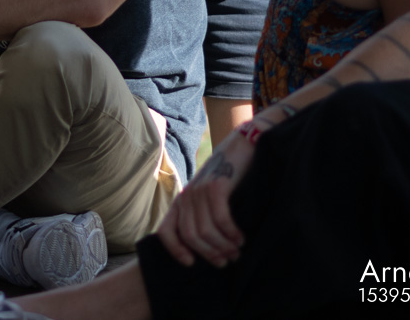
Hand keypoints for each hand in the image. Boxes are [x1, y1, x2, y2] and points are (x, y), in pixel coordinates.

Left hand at [156, 130, 251, 267]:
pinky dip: (231, 233)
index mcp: (182, 200)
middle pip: (190, 236)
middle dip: (208, 253)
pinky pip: (221, 219)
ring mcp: (200, 190)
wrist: (243, 146)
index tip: (190, 263)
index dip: (174, 250)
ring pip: (206, 231)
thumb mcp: (210, 196)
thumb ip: (204, 215)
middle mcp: (187, 196)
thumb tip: (209, 247)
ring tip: (237, 252)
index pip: (166, 230)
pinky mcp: (216, 187)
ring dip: (223, 246)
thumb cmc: (230, 176)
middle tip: (226, 261)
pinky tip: (241, 238)